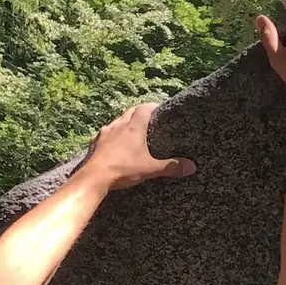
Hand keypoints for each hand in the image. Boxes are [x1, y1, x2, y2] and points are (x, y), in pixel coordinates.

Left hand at [80, 101, 195, 191]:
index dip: (153, 106)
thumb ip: (171, 167)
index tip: (160, 109)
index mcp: (134, 127)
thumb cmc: (123, 169)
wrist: (94, 178)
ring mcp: (105, 133)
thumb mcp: (150, 169)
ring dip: (125, 122)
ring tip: (132, 129)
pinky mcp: (95, 143)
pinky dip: (112, 134)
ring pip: (117, 121)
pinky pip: (105, 133)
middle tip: (148, 118)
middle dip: (139, 112)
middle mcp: (118, 125)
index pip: (145, 108)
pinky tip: (113, 143)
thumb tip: (191, 167)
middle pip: (130, 111)